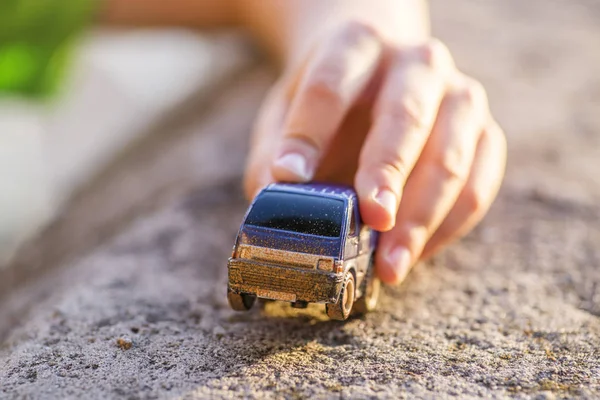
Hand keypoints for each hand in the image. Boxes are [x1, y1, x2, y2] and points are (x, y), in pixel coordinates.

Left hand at [244, 21, 505, 284]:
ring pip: (452, 157)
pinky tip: (415, 254)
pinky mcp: (484, 133)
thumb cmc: (329, 103)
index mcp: (358, 43)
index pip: (330, 84)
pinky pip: (479, 185)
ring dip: (422, 217)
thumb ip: (274, 155)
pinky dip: (449, 227)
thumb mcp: (287, 114)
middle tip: (372, 220)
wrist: (379, 74)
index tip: (288, 177)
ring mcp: (460, 95)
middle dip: (388, 173)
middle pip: (405, 116)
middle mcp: (417, 62)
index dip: (308, 132)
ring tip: (390, 265)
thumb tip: (274, 208)